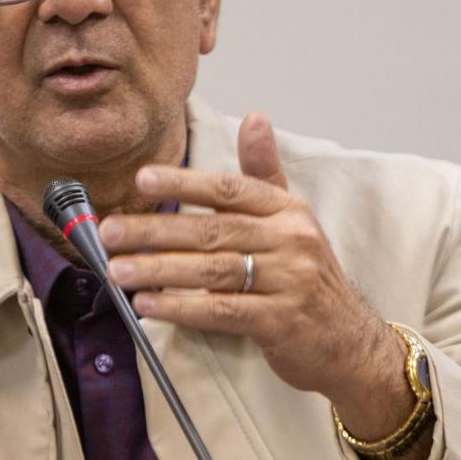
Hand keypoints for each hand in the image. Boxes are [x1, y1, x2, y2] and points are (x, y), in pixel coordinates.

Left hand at [99, 111, 406, 431]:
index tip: (141, 180)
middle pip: (212, 231)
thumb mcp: (293, 220)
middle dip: (154, 231)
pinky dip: (181, 308)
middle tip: (110, 233)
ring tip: (117, 272)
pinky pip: (222, 311)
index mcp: (287, 210)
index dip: (183, 183)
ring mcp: (290, 281)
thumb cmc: (308, 278)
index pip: (228, 189)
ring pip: (212, 271)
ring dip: (158, 271)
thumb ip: (264, 173)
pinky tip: (149, 306)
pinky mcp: (282, 321)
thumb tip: (255, 117)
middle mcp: (292, 240)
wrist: (350, 342)